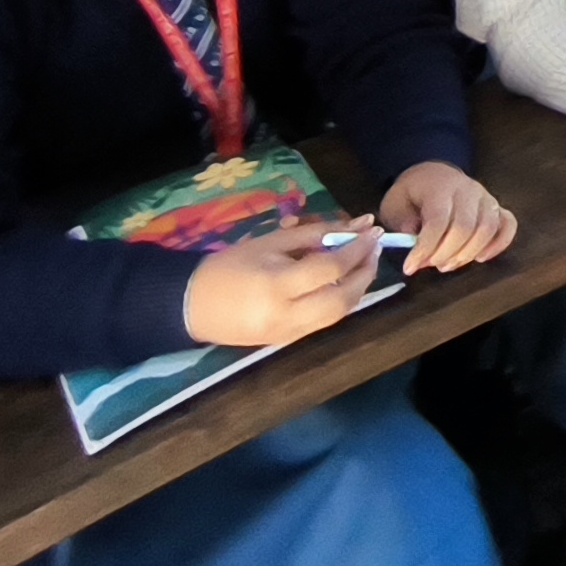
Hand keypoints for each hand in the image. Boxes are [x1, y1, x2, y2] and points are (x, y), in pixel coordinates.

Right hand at [183, 221, 382, 346]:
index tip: (372, 230)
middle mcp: (285, 316)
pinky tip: (342, 281)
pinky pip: (323, 322)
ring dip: (357, 288)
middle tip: (374, 247)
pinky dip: (340, 301)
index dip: (356, 249)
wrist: (191, 305)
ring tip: (364, 262)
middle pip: (342, 299)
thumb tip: (359, 223)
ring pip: (337, 315)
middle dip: (365, 273)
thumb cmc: (229, 266)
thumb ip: (316, 234)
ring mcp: (287, 334)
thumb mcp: (270, 242)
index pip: (329, 269)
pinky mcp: (286, 342)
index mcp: (276, 287)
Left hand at [378, 161, 517, 274]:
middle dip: (446, 253)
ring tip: (448, 265)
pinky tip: (481, 258)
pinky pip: (508, 225)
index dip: (425, 248)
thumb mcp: (396, 205)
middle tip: (430, 265)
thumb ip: (403, 224)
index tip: (410, 267)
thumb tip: (414, 243)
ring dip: (467, 254)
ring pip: (487, 229)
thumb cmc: (413, 194)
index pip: (438, 221)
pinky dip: (499, 244)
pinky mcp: (497, 208)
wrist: (432, 175)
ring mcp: (486, 197)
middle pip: (465, 227)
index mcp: (440, 187)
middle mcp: (468, 190)